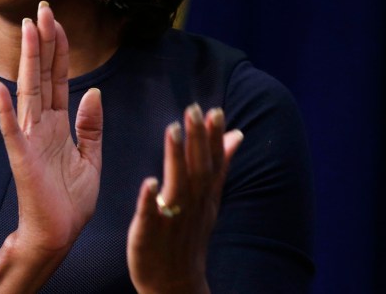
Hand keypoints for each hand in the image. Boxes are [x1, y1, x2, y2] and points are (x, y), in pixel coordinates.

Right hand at [0, 2, 103, 257]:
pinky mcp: (22, 158)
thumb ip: (91, 125)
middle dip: (44, 42)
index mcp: (58, 123)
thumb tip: (94, 91)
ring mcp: (29, 138)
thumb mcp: (91, 158)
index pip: (58, 77)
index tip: (57, 20)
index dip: (59, 49)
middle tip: (43, 9)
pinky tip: (0, 87)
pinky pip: (12, 130)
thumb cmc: (70, 201)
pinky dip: (5, 109)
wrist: (58, 235)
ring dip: (28, 60)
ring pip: (29, 91)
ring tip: (28, 30)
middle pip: (42, 74)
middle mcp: (41, 124)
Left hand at [126, 104, 244, 293]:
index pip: (213, 162)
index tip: (215, 110)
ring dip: (176, 158)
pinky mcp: (150, 233)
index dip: (215, 137)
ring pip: (177, 186)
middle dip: (198, 140)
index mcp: (205, 195)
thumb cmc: (188, 234)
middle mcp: (193, 205)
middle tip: (194, 109)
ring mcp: (172, 219)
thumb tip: (236, 134)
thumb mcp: (209, 199)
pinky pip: (151, 215)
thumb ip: (220, 165)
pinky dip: (151, 199)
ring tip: (173, 129)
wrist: (174, 283)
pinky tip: (149, 181)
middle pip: (198, 169)